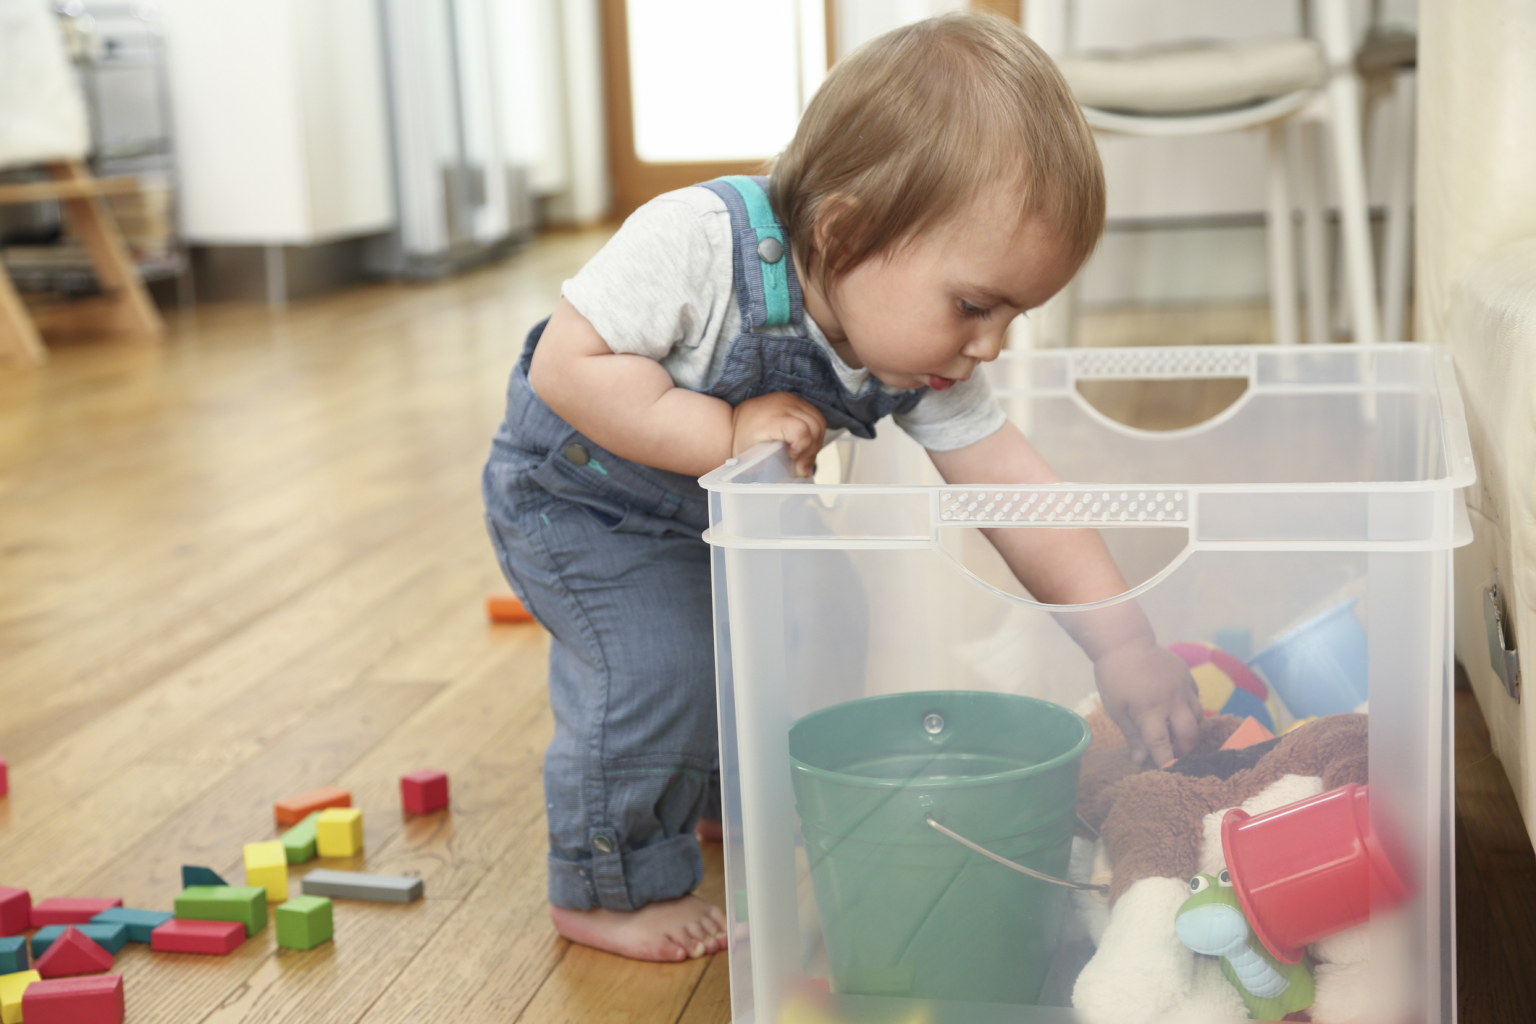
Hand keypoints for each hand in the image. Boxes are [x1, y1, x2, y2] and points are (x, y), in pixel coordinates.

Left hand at [731, 392, 825, 476]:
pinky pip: (815, 415)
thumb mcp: (753, 457)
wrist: (731, 421)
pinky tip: (805, 443)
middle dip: (812, 449)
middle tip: (802, 465)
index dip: (803, 447)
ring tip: (804, 455)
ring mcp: (791, 400)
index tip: (794, 458)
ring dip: (816, 441)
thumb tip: (804, 473)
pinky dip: (815, 431)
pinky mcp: (795, 400)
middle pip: (814, 426)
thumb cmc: (741, 441)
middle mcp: (783, 405)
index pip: (800, 430)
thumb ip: (776, 466)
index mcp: (771, 419)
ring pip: (819, 421)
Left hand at [1094, 640, 1204, 767]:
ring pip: (1199, 715)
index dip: (1166, 761)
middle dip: (1185, 749)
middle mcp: (1171, 701)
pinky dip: (1190, 707)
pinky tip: (1178, 708)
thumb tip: (1140, 760)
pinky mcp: (1187, 675)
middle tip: (1175, 752)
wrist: (1125, 643)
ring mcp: (1182, 687)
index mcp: (1150, 711)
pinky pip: (1196, 697)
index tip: (1168, 772)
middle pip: (1189, 734)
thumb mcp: (1117, 709)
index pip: (1163, 745)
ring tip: (1177, 730)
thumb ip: (1132, 735)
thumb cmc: (1114, 678)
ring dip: (1190, 728)